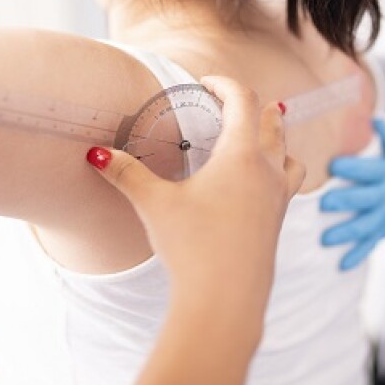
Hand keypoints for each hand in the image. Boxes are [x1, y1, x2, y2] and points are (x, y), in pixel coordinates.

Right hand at [87, 76, 304, 384]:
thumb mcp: (155, 205)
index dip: (225, 84)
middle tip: (231, 105)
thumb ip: (127, 174)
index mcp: (243, 156)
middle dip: (255, 108)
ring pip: (289, 156)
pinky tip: (251, 187)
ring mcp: (278, 199)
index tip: (206, 84)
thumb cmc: (193, 248)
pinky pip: (286, 185)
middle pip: (274, 123)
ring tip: (255, 140)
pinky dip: (275, 172)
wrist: (225, 301)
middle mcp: (268, 172)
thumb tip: (96, 153)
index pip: (244, 100)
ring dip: (275, 140)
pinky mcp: (277, 224)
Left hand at [321, 119, 384, 269]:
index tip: (333, 165)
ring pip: (365, 226)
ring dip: (346, 233)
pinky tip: (341, 265)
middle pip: (365, 200)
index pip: (369, 171)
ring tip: (325, 239)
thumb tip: (374, 119)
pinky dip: (357, 256)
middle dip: (345, 202)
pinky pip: (370, 245)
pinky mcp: (383, 232)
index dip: (352, 169)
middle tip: (323, 203)